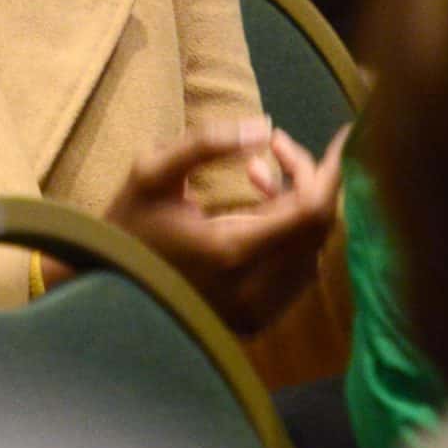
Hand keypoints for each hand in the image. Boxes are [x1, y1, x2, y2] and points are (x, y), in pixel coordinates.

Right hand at [102, 120, 347, 334]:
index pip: (311, 210)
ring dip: (297, 205)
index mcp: (230, 250)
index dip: (329, 170)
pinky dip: (290, 234)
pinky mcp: (256, 320)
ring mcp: (256, 311)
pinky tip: (258, 208)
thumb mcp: (153, 171)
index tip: (340, 136)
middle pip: (317, 228)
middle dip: (308, 179)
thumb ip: (207, 143)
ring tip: (257, 174)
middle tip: (278, 146)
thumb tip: (265, 127)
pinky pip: (298, 271)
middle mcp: (252, 289)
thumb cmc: (126, 224)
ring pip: (312, 249)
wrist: (106, 288)